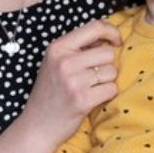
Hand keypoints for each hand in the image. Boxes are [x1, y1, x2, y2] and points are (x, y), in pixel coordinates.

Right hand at [20, 19, 120, 141]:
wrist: (37, 126)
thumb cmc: (50, 92)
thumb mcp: (55, 63)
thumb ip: (78, 48)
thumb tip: (108, 38)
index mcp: (58, 48)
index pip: (94, 27)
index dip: (111, 31)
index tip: (116, 41)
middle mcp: (65, 62)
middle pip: (107, 53)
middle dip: (106, 64)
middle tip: (92, 76)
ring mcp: (73, 81)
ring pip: (112, 71)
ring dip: (106, 81)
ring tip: (89, 88)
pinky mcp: (83, 100)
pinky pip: (111, 89)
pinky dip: (106, 94)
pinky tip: (92, 99)